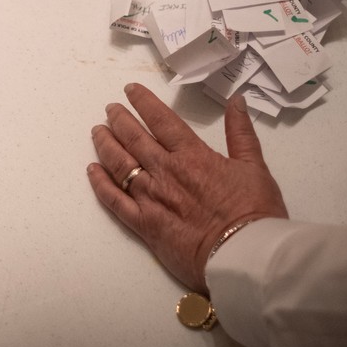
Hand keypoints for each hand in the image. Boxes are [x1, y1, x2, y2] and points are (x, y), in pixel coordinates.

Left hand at [87, 83, 287, 293]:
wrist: (244, 256)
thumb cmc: (254, 213)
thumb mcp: (254, 166)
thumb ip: (241, 132)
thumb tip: (237, 100)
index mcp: (192, 156)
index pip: (161, 121)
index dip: (143, 102)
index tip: (130, 91)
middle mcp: (165, 172)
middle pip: (134, 138)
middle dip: (119, 120)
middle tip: (109, 109)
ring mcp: (151, 197)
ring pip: (119, 164)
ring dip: (105, 144)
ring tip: (97, 131)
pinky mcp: (143, 223)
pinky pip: (114, 200)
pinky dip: (100, 183)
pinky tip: (92, 170)